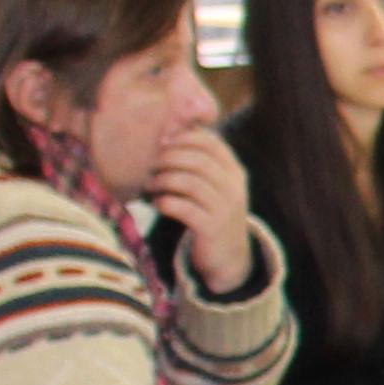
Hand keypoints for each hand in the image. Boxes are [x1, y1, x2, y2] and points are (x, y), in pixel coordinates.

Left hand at [143, 129, 254, 287]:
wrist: (228, 255)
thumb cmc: (210, 212)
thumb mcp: (214, 185)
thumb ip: (199, 161)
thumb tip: (169, 129)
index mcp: (234, 171)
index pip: (211, 143)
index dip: (183, 138)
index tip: (161, 142)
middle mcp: (234, 187)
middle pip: (199, 161)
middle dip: (169, 158)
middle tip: (150, 164)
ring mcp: (225, 208)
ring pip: (191, 183)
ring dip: (163, 180)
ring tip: (149, 185)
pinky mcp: (212, 228)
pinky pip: (185, 209)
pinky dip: (166, 203)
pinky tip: (156, 203)